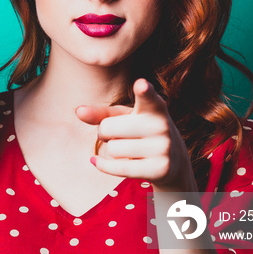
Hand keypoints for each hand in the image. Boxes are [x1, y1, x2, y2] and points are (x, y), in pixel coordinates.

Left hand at [75, 79, 195, 191]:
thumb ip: (101, 113)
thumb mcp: (124, 118)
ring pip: (112, 149)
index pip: (148, 97)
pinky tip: (97, 161)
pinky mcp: (160, 169)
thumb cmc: (141, 131)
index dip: (144, 90)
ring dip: (111, 150)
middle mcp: (162, 125)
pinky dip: (103, 165)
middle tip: (117, 134)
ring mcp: (163, 148)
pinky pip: (118, 168)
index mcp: (154, 107)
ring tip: (127, 148)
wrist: (173, 161)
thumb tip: (78, 111)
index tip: (141, 84)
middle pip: (109, 128)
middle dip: (104, 133)